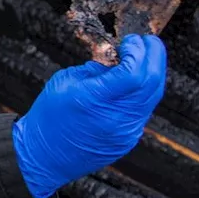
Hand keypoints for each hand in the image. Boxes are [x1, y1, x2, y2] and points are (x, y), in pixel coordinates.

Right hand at [12, 34, 166, 197]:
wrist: (44, 157)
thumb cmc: (48, 117)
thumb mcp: (65, 81)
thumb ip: (95, 68)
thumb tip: (117, 57)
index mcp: (94, 99)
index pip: (134, 71)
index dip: (138, 51)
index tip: (130, 40)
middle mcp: (115, 117)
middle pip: (152, 81)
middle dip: (154, 55)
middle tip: (146, 42)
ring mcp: (125, 132)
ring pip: (152, 96)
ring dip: (152, 73)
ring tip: (141, 59)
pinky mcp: (127, 140)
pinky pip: (143, 110)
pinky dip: (143, 91)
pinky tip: (134, 82)